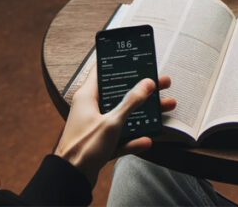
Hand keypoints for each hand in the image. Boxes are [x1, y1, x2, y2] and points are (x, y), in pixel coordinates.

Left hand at [53, 71, 175, 185]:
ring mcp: (97, 125)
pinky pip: (121, 136)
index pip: (102, 71)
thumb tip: (147, 83)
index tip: (136, 58)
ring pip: (124, 114)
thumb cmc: (84, 147)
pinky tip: (147, 140)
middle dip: (142, 90)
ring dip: (144, 113)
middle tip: (161, 83)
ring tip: (166, 107)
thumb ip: (130, 102)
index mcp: (88, 96)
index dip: (118, 63)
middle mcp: (91, 108)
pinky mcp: (101, 142)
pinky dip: (134, 138)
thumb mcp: (111, 122)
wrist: (71, 178)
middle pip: (120, 93)